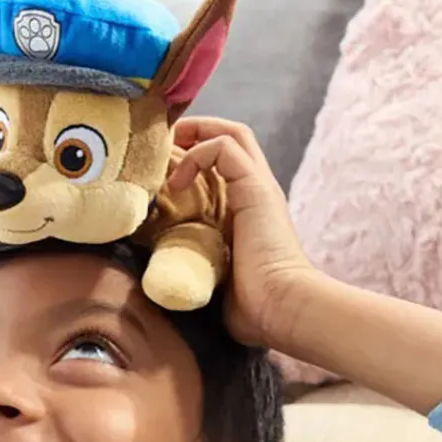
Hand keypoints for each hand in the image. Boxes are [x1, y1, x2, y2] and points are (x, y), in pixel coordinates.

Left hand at [168, 118, 317, 347]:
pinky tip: (177, 182)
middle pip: (231, 135)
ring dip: (194, 134)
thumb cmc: (252, 308)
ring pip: (231, 133)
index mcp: (248, 210)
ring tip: (166, 152)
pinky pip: (224, 147)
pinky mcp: (255, 190)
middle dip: (193, 131)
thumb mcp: (213, 276)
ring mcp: (258, 188)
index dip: (193, 153)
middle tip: (161, 146)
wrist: (284, 310)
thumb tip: (157, 274)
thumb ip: (193, 261)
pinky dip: (197, 154)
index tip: (160, 167)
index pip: (225, 161)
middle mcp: (256, 192)